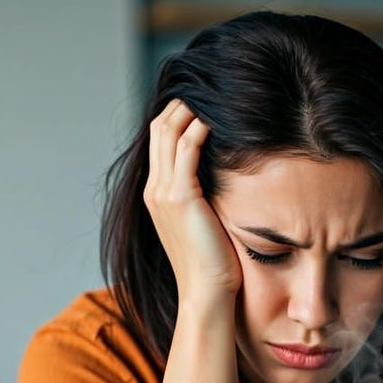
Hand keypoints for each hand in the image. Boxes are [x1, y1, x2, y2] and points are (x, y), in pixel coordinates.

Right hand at [142, 100, 242, 309]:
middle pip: (160, 126)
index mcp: (156, 194)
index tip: (208, 98)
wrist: (206, 295)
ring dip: (193, 107)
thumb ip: (206, 193)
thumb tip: (228, 167)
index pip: (160, 137)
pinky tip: (221, 117)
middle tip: (216, 87)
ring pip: (169, 130)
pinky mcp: (180, 197)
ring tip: (220, 93)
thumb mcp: (205, 220)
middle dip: (184, 101)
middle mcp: (154, 189)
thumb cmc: (213, 265)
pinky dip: (201, 125)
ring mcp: (163, 192)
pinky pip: (187, 146)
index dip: (179, 112)